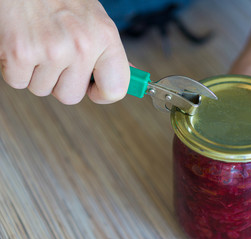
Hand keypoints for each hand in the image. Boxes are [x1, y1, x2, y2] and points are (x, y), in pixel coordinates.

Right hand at [0, 0, 128, 103]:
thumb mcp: (95, 21)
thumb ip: (108, 53)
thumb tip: (126, 80)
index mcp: (105, 37)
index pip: (116, 89)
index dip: (102, 94)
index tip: (93, 88)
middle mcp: (81, 45)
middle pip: (71, 96)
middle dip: (61, 82)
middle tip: (55, 54)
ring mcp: (51, 50)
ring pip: (42, 90)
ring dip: (38, 73)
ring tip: (38, 43)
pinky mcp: (20, 53)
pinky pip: (18, 82)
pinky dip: (16, 68)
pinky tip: (23, 44)